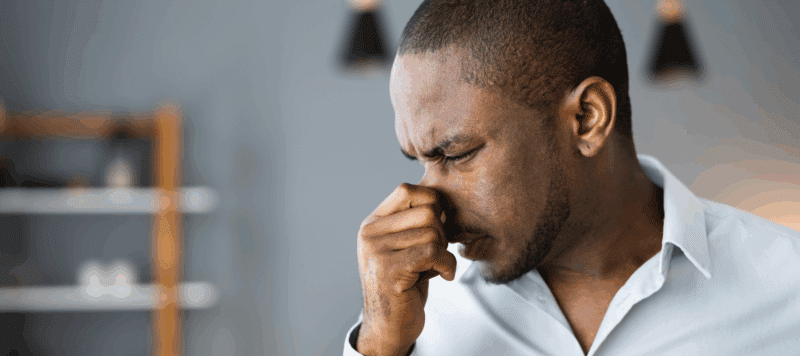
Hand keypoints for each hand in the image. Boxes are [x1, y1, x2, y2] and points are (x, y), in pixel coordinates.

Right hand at [356, 183, 457, 355]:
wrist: (389, 326)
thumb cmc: (403, 286)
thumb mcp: (403, 247)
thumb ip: (413, 223)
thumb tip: (440, 200)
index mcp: (373, 223)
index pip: (407, 190)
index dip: (432, 202)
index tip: (438, 226)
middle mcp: (370, 233)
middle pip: (426, 212)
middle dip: (442, 233)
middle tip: (437, 254)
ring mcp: (376, 251)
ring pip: (432, 233)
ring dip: (444, 252)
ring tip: (433, 268)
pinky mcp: (388, 270)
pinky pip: (432, 253)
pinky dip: (447, 265)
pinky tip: (444, 276)